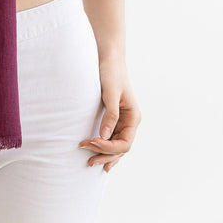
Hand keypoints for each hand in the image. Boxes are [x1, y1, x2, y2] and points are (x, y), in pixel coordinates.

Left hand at [79, 57, 140, 172]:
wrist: (108, 58)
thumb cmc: (111, 72)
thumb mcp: (111, 93)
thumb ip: (110, 114)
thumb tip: (105, 136)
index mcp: (133, 117)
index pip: (125, 143)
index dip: (109, 148)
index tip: (92, 142)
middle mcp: (130, 122)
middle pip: (121, 148)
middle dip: (105, 155)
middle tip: (88, 161)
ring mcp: (122, 121)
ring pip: (116, 146)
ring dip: (104, 155)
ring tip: (91, 163)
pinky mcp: (113, 118)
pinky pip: (111, 138)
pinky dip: (105, 148)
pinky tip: (98, 156)